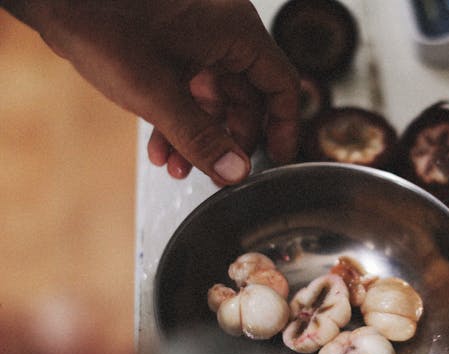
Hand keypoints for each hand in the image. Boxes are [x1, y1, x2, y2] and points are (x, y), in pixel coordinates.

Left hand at [4, 0, 299, 184]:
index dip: (283, 127)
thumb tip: (236, 173)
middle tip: (219, 171)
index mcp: (236, 33)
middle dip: (230, 139)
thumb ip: (202, 139)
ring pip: (215, 98)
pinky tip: (161, 148)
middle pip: (249, 97)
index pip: (281, 85)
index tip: (276, 159)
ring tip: (180, 168)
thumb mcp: (158, 95)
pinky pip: (190, 88)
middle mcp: (224, 32)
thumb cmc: (105, 25)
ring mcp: (197, 38)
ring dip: (200, 135)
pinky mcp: (173, 45)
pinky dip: (179, 119)